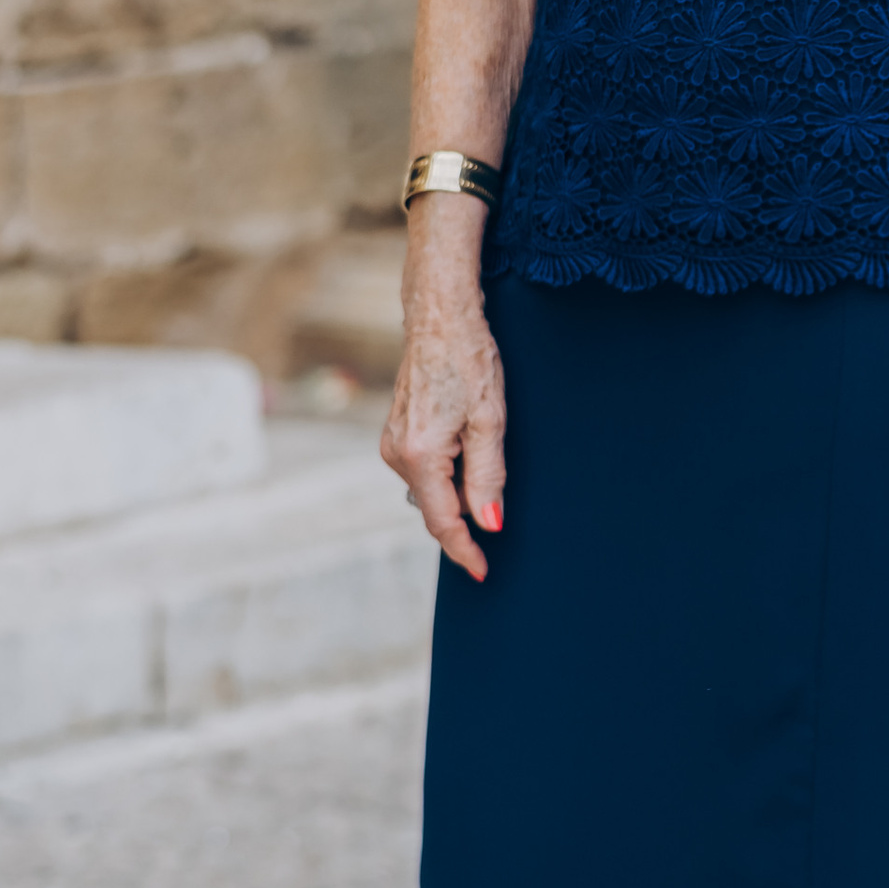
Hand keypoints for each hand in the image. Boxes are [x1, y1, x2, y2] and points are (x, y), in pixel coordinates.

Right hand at [381, 211, 506, 579]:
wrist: (440, 315)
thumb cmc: (469, 359)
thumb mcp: (491, 421)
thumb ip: (488, 476)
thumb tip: (488, 521)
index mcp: (419, 455)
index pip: (442, 520)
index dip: (465, 549)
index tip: (483, 571)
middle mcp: (396, 453)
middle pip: (435, 507)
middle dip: (464, 522)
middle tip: (496, 536)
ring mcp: (393, 443)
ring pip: (431, 489)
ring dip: (458, 493)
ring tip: (486, 471)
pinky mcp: (397, 433)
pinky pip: (425, 470)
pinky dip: (448, 475)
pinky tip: (469, 455)